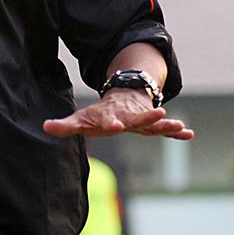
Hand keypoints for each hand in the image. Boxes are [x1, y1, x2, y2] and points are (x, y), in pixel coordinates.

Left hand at [42, 88, 193, 138]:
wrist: (122, 100)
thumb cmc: (100, 114)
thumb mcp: (82, 119)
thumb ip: (65, 125)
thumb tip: (45, 127)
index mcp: (112, 117)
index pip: (111, 120)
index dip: (112, 122)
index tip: (115, 125)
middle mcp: (130, 118)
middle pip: (140, 119)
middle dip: (149, 117)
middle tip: (161, 114)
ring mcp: (143, 121)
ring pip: (156, 123)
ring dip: (167, 124)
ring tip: (179, 124)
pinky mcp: (152, 125)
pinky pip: (166, 130)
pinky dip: (177, 132)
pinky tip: (189, 134)